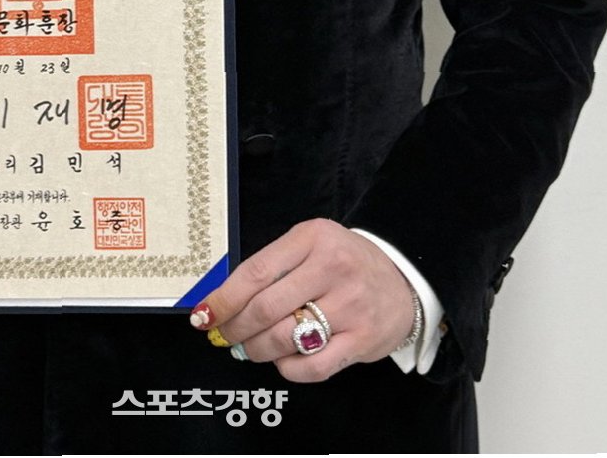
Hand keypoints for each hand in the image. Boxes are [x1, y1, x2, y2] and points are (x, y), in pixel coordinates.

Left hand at [191, 218, 415, 382]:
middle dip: (234, 329)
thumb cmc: (344, 262)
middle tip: (223, 336)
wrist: (403, 279)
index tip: (203, 315)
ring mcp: (350, 306)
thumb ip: (274, 266)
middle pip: (265, 309)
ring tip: (250, 348)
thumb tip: (224, 301)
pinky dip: (287, 368)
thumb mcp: (311, 245)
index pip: (256, 272)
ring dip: (256, 350)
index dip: (223, 299)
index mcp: (313, 238)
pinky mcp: (362, 340)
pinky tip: (282, 360)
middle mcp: (332, 269)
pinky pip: (311, 367)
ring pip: (284, 340)